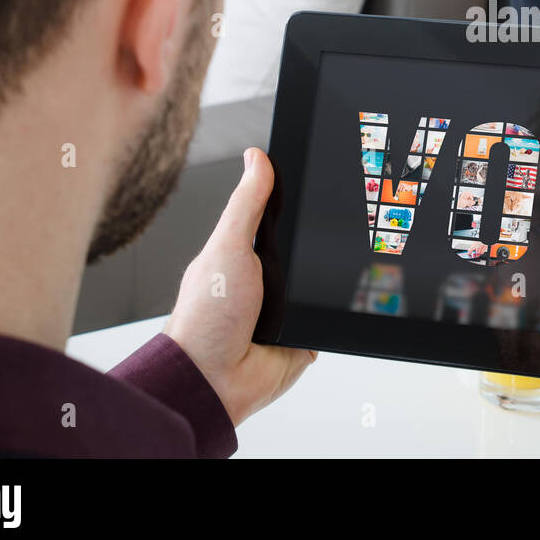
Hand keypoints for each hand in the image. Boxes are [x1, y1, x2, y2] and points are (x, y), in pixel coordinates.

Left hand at [163, 147, 315, 424]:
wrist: (214, 381)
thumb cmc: (205, 318)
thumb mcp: (227, 247)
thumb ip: (245, 205)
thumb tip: (257, 158)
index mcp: (244, 252)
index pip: (277, 215)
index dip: (296, 198)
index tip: (319, 178)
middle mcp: (266, 279)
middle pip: (305, 247)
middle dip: (317, 244)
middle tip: (330, 232)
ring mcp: (285, 308)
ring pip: (320, 281)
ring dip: (322, 282)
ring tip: (318, 279)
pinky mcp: (304, 334)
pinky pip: (330, 317)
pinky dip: (334, 313)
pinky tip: (328, 306)